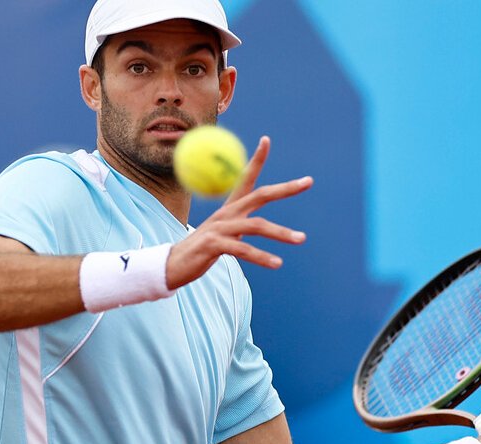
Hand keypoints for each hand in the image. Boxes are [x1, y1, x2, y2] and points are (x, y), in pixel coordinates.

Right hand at [166, 136, 312, 289]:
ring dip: (281, 232)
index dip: (256, 159)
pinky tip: (277, 263)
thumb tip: (250, 223)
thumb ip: (237, 226)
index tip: (266, 140)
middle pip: (260, 195)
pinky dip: (261, 256)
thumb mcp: (221, 234)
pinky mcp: (214, 244)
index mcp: (229, 209)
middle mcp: (226, 213)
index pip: (245, 178)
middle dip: (286, 188)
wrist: (172, 265)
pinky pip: (242, 249)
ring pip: (256, 225)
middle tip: (308, 181)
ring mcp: (219, 227)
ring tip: (301, 239)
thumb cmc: (200, 250)